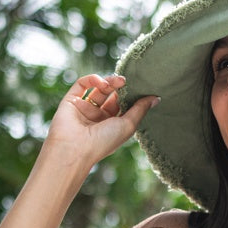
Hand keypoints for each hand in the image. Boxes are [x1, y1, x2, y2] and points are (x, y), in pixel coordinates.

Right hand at [44, 74, 159, 166]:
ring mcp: (84, 108)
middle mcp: (97, 116)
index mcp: (111, 125)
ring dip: (109, 81)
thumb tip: (156, 98)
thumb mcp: (128, 125)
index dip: (130, 95)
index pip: (122, 104)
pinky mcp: (71, 100)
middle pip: (111, 94)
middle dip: (120, 86)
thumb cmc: (104, 142)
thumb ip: (141, 109)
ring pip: (98, 88)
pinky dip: (92, 79)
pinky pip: (82, 84)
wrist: (74, 149)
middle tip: (128, 81)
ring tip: (119, 81)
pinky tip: (102, 82)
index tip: (140, 86)